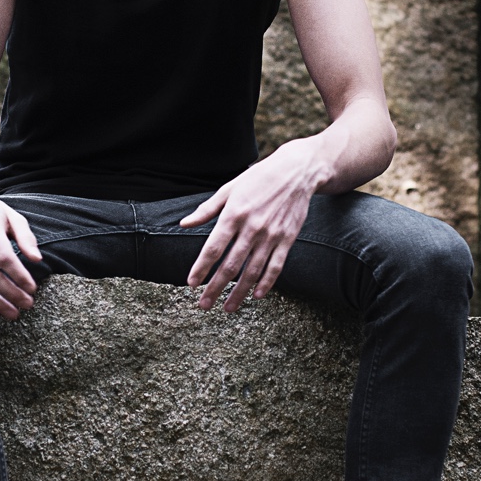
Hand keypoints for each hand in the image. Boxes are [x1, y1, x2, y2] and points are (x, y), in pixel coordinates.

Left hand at [180, 137, 325, 311]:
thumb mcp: (229, 189)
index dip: (201, 268)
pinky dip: (266, 283)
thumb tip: (184, 224)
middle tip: (204, 305)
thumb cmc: (258, 179)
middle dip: (215, 288)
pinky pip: (276, 266)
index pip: (213, 248)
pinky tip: (256, 295)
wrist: (296, 172)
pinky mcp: (287, 239)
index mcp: (234, 214)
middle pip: (230, 265)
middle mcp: (252, 228)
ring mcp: (271, 236)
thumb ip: (207, 209)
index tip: (192, 283)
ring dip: (239, 293)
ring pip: (252, 271)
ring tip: (227, 308)